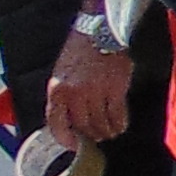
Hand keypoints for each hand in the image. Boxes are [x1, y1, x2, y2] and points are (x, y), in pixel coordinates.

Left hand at [44, 26, 134, 145]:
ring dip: (105, 131)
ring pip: (100, 123)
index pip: (56, 123)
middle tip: (95, 136)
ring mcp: (95, 92)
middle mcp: (74, 93)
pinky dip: (119, 123)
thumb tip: (68, 118)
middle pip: (82, 126)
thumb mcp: (61, 72)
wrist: (99, 30)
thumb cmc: (80, 50)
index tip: (73, 144)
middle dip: (89, 135)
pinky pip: (117, 115)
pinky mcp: (115, 89)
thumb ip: (63, 96)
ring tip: (108, 132)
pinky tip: (120, 125)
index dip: (65, 138)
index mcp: (57, 89)